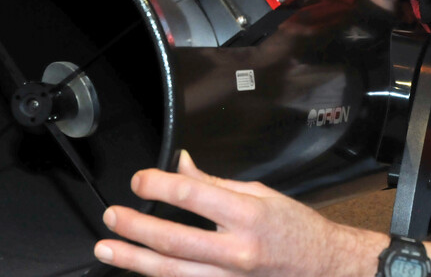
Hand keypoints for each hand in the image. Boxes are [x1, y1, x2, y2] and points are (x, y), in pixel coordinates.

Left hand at [94, 151, 377, 276]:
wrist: (322, 267)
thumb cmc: (295, 229)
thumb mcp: (260, 194)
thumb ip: (214, 183)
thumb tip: (179, 165)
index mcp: (247, 215)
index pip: (192, 195)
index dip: (158, 185)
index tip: (140, 180)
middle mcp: (237, 251)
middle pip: (173, 240)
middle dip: (135, 227)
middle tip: (112, 216)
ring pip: (170, 271)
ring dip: (134, 259)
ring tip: (108, 249)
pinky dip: (160, 276)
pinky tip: (140, 268)